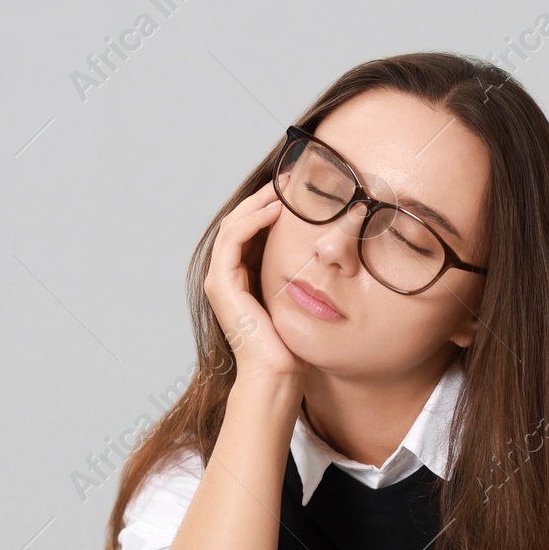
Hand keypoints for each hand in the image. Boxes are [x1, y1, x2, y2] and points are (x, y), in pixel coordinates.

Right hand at [204, 180, 309, 391]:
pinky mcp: (222, 285)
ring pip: (234, 224)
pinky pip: (232, 240)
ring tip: (283, 188)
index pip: (252, 228)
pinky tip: (275, 210)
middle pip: (241, 220)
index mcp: (243, 276)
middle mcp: (227, 275)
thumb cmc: (292, 342)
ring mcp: (220, 279)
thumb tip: (327, 248)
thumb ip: (300, 272)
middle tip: (289, 177)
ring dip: (258, 202)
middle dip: (264, 196)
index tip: (296, 188)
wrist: (278, 373)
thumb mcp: (299, 296)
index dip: (271, 205)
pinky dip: (252, 221)